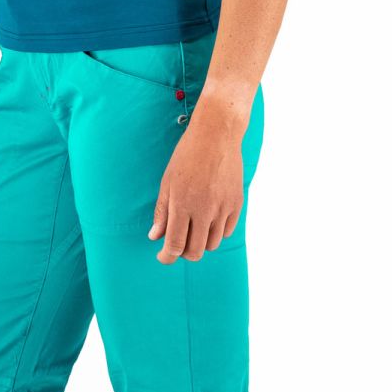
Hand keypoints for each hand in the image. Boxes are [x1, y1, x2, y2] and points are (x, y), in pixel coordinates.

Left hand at [147, 96, 246, 261]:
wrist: (216, 135)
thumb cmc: (187, 155)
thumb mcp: (167, 181)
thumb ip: (162, 211)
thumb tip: (155, 236)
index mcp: (182, 204)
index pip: (174, 245)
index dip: (167, 256)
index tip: (162, 256)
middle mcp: (204, 210)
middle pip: (195, 251)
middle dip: (183, 253)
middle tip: (177, 243)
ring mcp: (223, 208)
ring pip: (212, 245)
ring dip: (200, 242)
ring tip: (193, 228)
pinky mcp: (237, 204)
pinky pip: (226, 232)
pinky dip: (216, 232)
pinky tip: (208, 219)